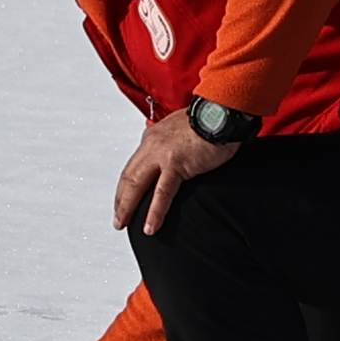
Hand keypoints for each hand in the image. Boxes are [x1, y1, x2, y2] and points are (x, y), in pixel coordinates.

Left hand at [112, 111, 244, 236]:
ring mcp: (162, 154)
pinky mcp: (175, 164)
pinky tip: (150, 227)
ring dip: (127, 207)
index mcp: (153, 136)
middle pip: (128, 177)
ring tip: (122, 224)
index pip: (134, 164)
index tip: (123, 197)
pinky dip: (154, 212)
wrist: (222, 113)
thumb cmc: (209, 120)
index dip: (126, 184)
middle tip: (117, 217)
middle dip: (120, 199)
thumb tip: (173, 148)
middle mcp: (152, 144)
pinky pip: (161, 194)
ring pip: (137, 185)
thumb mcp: (183, 128)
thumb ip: (173, 140)